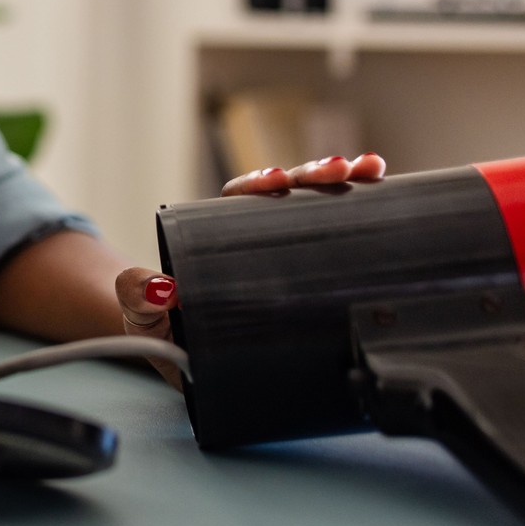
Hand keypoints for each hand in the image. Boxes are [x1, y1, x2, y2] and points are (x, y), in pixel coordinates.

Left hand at [113, 153, 388, 379]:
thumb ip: (138, 304)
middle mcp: (250, 236)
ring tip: (371, 168)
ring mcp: (280, 252)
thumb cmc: (160, 331)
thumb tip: (158, 288)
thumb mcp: (141, 318)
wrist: (179, 357)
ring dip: (344, 183)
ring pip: (315, 206)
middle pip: (284, 192)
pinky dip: (362, 211)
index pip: (236, 200)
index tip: (276, 180)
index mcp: (212, 237)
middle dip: (312, 174)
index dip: (258, 185)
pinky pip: (336, 235)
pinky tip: (386, 191)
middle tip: (341, 170)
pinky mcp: (305, 273)